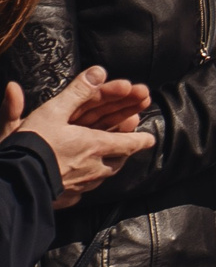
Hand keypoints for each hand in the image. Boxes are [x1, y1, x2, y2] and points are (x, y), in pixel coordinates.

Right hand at [3, 71, 155, 203]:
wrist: (16, 182)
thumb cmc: (33, 145)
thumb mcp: (53, 112)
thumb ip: (77, 92)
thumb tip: (99, 70)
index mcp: (96, 145)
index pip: (129, 143)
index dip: (140, 140)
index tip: (150, 139)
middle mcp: (96, 167)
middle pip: (119, 160)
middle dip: (126, 150)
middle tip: (131, 144)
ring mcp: (83, 184)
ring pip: (105, 174)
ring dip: (111, 164)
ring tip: (111, 159)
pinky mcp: (69, 195)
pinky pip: (87, 186)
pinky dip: (92, 178)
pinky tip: (86, 177)